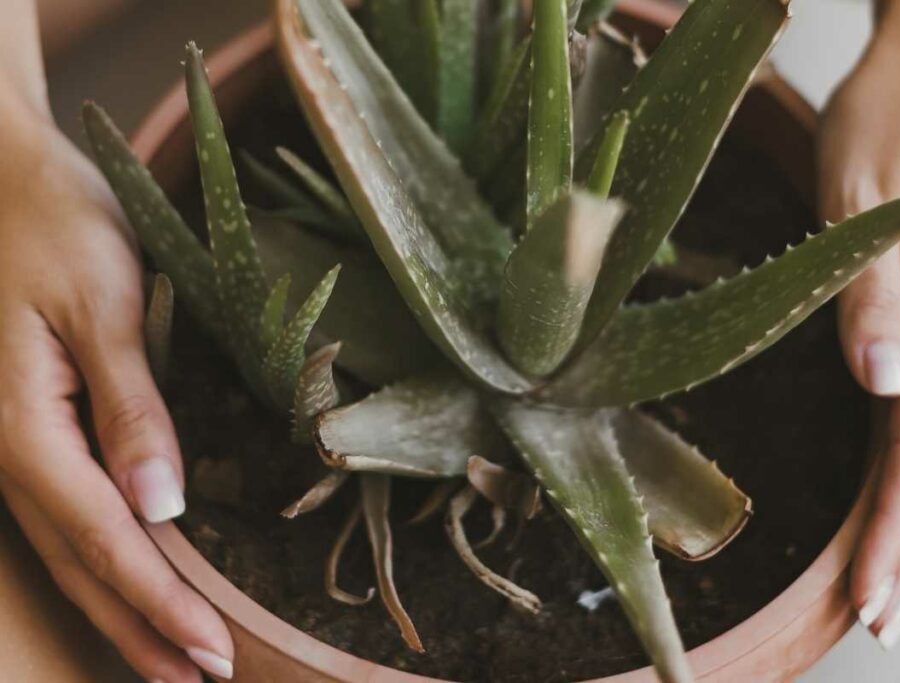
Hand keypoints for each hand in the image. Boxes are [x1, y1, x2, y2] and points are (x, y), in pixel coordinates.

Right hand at [0, 107, 232, 680]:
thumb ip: (131, 405)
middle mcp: (11, 449)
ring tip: (173, 662)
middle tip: (204, 681)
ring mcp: (15, 444)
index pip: (105, 538)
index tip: (212, 653)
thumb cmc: (56, 224)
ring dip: (124, 610)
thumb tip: (158, 505)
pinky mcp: (30, 429)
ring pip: (70, 551)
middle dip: (143, 630)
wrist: (5, 176)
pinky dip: (107, 564)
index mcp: (27, 426)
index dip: (159, 602)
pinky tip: (137, 586)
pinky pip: (66, 515)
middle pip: (83, 564)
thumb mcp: (101, 305)